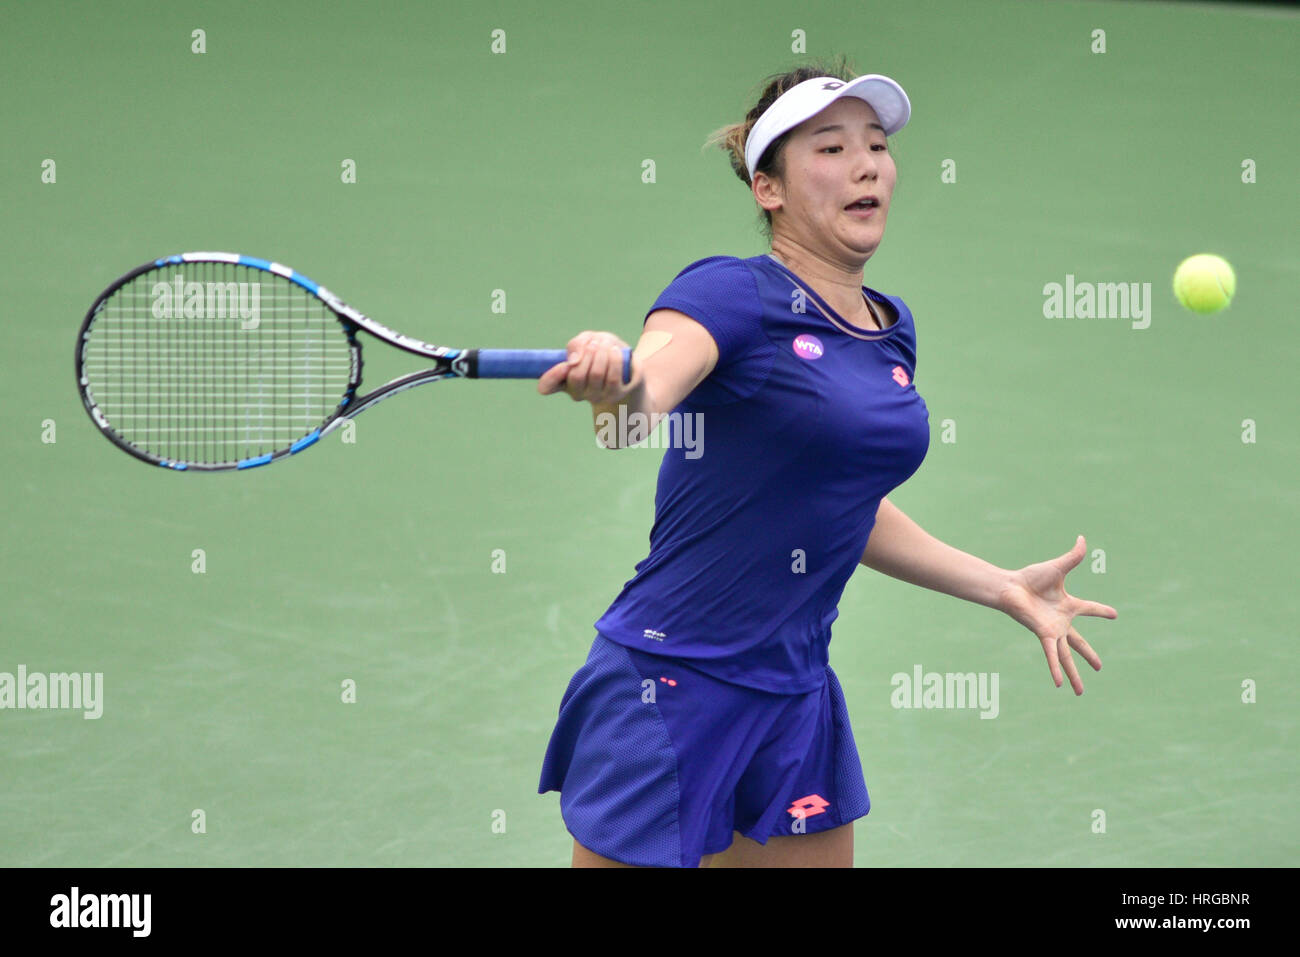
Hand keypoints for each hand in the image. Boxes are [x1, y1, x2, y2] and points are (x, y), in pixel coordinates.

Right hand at [537, 331, 636, 403]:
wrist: (627, 360)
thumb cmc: (601, 350)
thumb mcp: (587, 340)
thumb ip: (576, 345)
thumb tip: (573, 360)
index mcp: (564, 379)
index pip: (547, 386)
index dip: (551, 377)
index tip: (563, 365)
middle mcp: (578, 393)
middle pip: (576, 376)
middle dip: (587, 354)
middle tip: (594, 345)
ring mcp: (596, 396)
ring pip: (595, 375)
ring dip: (601, 354)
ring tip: (606, 345)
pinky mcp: (615, 395)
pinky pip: (612, 378)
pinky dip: (614, 360)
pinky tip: (615, 351)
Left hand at [997, 535, 1117, 694]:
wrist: (1010, 586)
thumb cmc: (1030, 577)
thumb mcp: (1057, 567)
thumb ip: (1073, 556)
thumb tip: (1082, 538)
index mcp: (1068, 606)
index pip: (1090, 609)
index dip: (1102, 611)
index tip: (1114, 615)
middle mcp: (1061, 622)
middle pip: (1079, 643)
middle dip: (1089, 655)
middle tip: (1100, 667)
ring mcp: (1053, 631)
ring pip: (1067, 656)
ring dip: (1074, 674)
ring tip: (1080, 692)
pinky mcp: (1044, 635)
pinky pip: (1052, 655)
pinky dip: (1055, 668)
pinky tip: (1060, 684)